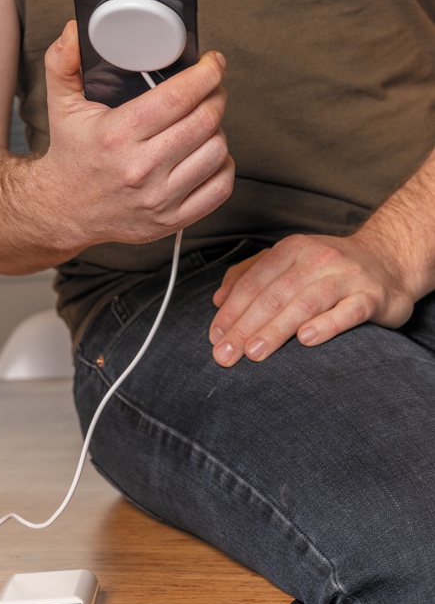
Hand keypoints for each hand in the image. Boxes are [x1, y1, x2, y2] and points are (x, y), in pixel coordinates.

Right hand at [36, 21, 233, 249]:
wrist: (62, 210)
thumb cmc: (71, 155)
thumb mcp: (61, 105)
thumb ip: (63, 63)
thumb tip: (73, 31)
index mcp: (116, 135)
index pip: (178, 97)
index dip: (206, 74)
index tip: (213, 63)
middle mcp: (140, 169)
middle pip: (204, 121)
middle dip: (215, 96)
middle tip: (211, 89)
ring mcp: (158, 198)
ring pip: (217, 152)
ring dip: (218, 130)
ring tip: (203, 122)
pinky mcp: (171, 220)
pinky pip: (220, 188)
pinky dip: (222, 166)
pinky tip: (207, 154)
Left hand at [208, 230, 416, 366]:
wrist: (389, 261)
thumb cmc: (330, 269)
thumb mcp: (289, 262)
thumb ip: (251, 275)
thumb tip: (217, 300)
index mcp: (292, 250)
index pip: (255, 281)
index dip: (232, 309)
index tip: (215, 337)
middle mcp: (318, 258)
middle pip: (275, 294)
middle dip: (245, 326)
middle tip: (226, 354)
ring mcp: (347, 276)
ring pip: (306, 303)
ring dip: (277, 329)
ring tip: (254, 352)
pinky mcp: (373, 296)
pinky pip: (348, 311)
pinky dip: (327, 324)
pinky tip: (306, 340)